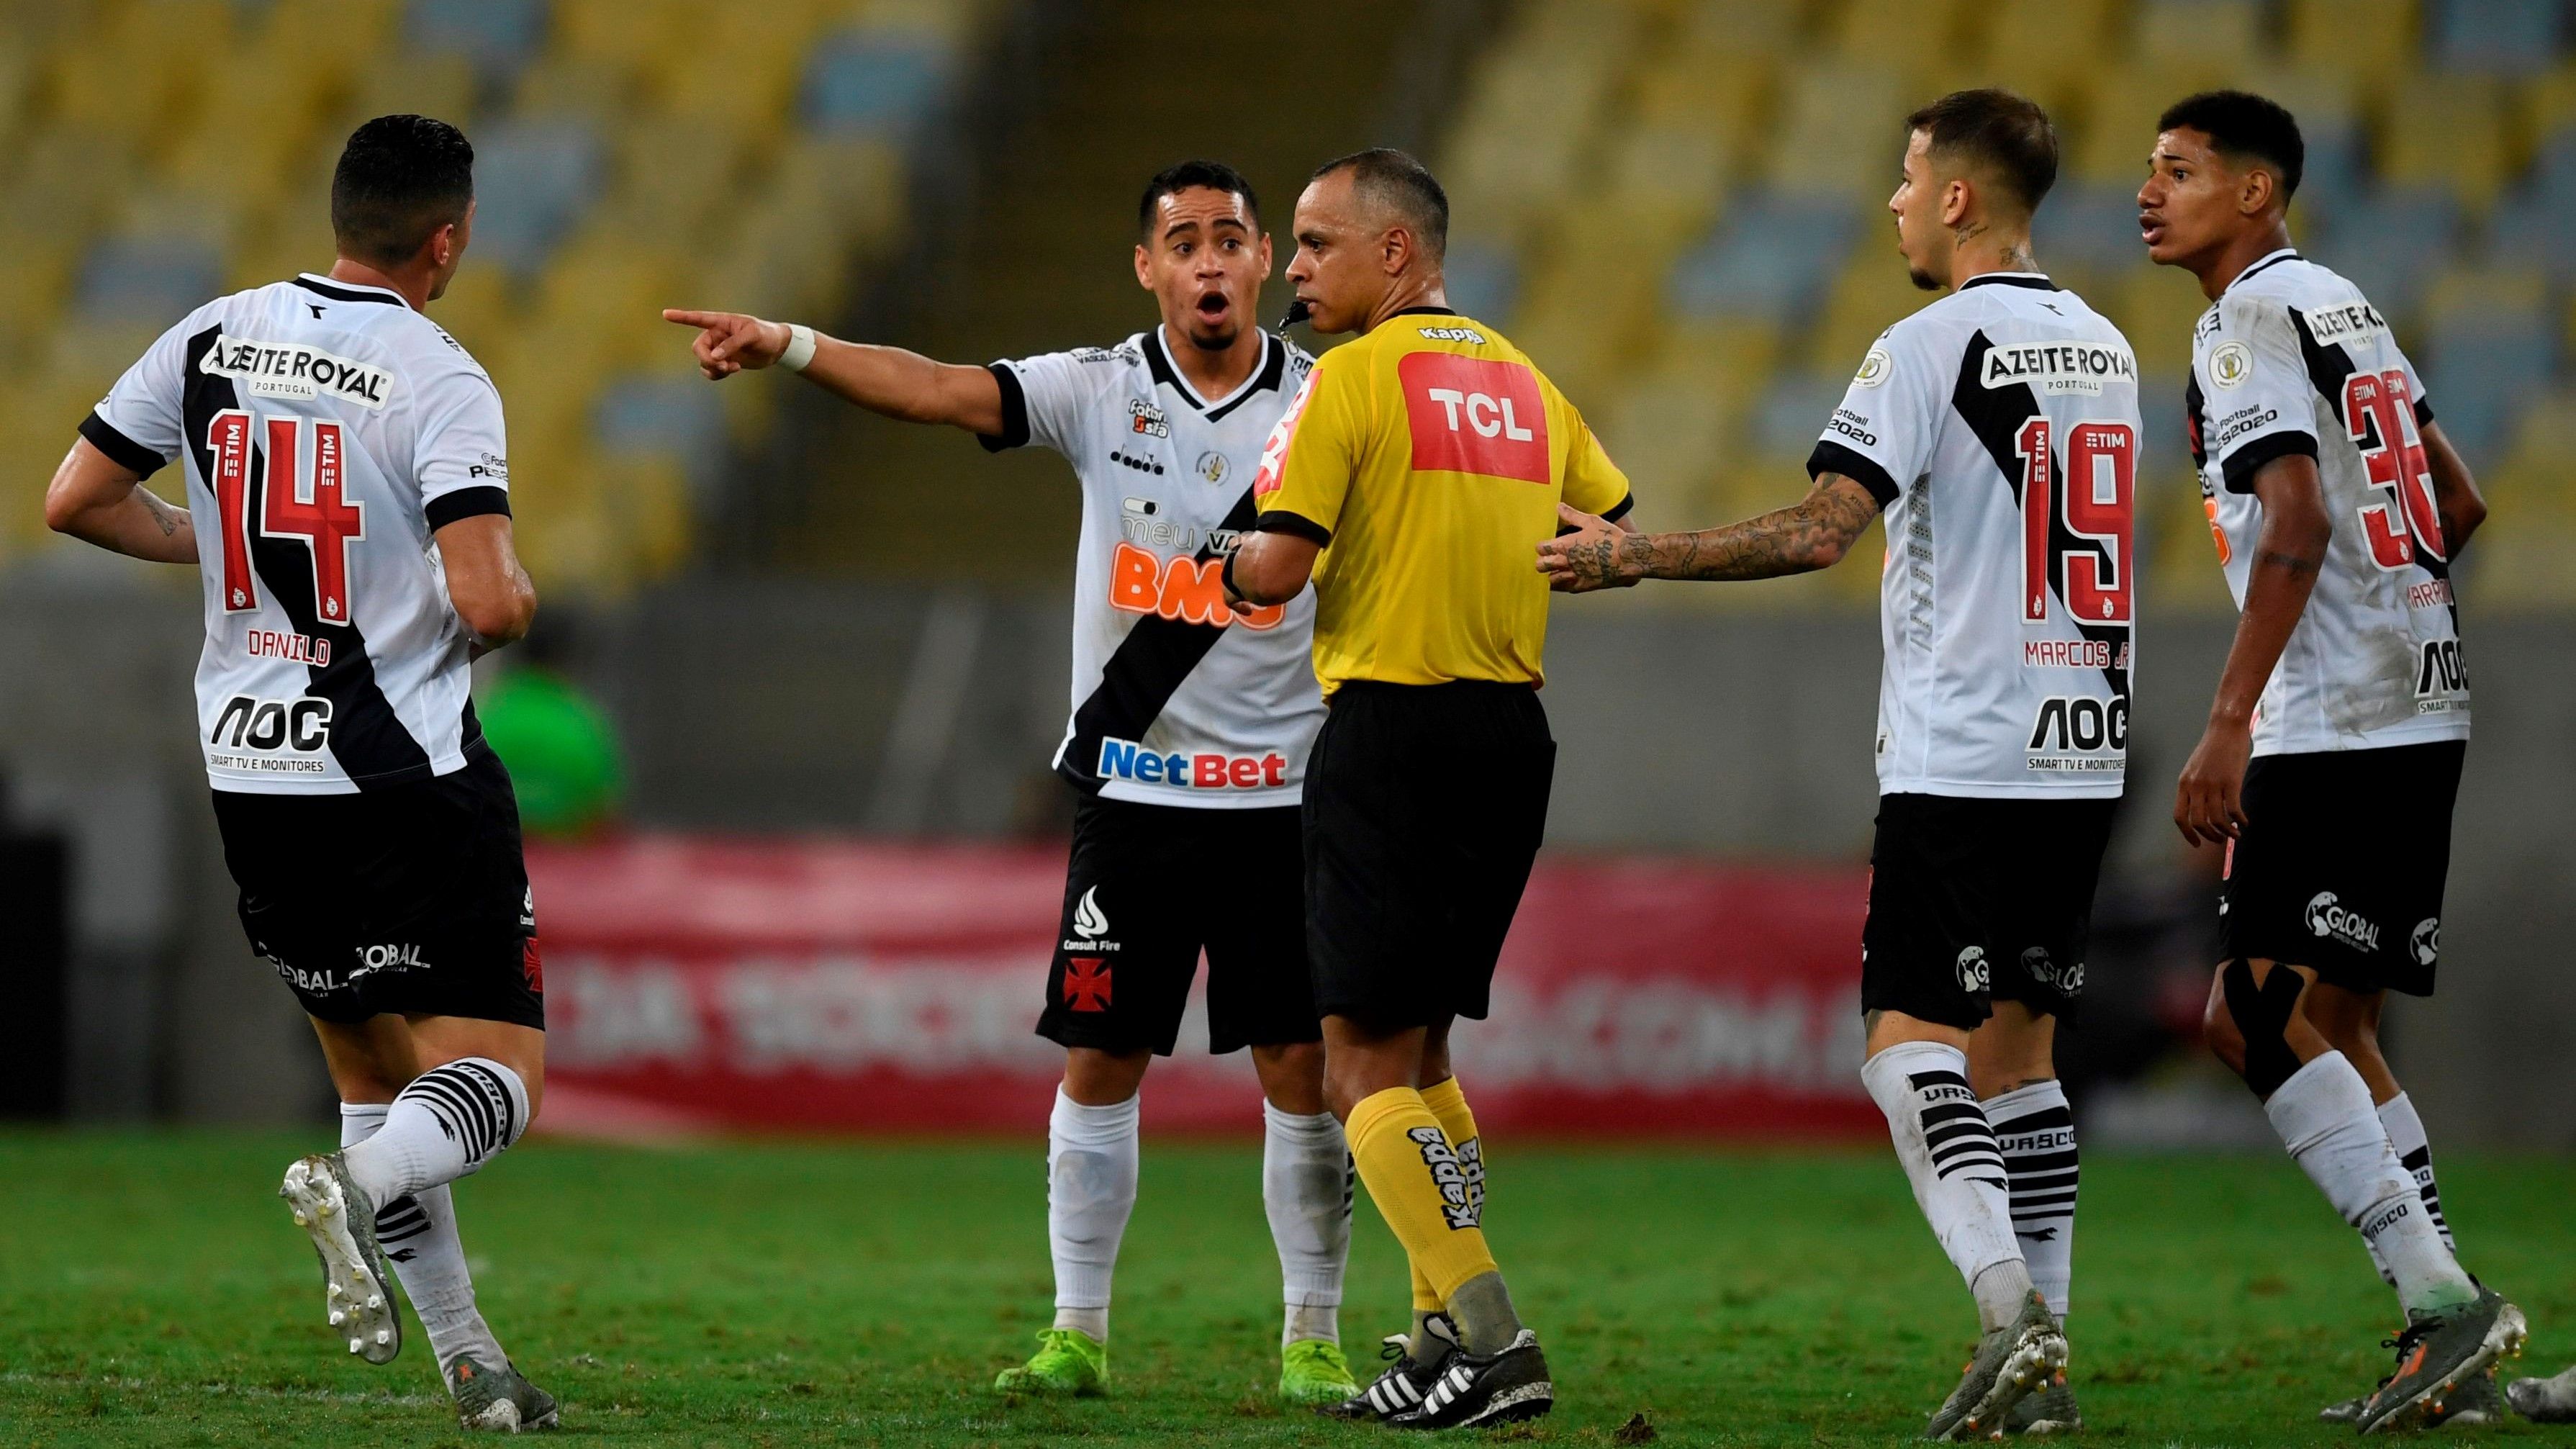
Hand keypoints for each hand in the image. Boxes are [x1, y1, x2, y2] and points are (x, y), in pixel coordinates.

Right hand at [662, 309, 789, 379]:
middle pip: (698, 348)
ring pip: (704, 362)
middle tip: (723, 367)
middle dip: (707, 360)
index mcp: (721, 322)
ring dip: (715, 369)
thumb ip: (732, 344)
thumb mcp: (752, 336)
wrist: (776, 348)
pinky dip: (717, 374)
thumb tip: (715, 357)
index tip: (665, 314)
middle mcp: (716, 335)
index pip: (698, 318)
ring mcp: (719, 349)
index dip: (681, 317)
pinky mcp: (724, 361)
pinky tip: (732, 371)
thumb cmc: (766, 335)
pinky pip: (710, 371)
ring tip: (734, 368)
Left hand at [1536, 502, 1629, 592]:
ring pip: (1551, 580)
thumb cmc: (1611, 539)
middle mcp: (1566, 562)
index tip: (1546, 546)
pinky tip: (1567, 580)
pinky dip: (1563, 585)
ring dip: (1552, 574)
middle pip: (1541, 565)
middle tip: (1547, 559)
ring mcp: (1573, 576)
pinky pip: (1565, 589)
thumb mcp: (1591, 521)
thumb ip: (1572, 515)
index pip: (1541, 548)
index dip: (1542, 547)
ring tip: (1556, 570)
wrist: (1628, 558)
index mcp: (1565, 545)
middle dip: (1542, 561)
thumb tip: (1559, 507)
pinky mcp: (1582, 586)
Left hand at [2174, 716, 2253, 846]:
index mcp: (2183, 784)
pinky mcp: (2231, 782)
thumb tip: (2201, 810)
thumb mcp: (2194, 769)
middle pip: (2198, 822)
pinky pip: (2233, 810)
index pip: (2179, 816)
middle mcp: (2195, 786)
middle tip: (2219, 840)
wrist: (2225, 728)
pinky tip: (2244, 822)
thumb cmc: (2212, 748)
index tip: (2197, 843)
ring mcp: (2213, 784)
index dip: (2187, 834)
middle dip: (2209, 836)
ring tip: (2235, 834)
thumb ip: (2194, 788)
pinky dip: (2239, 820)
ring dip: (2226, 832)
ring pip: (2217, 819)